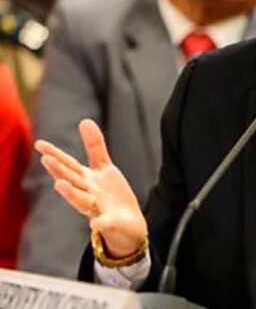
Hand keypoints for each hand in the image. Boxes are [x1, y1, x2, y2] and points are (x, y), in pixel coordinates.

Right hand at [35, 119, 147, 257]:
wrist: (127, 224)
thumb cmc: (110, 194)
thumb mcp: (103, 167)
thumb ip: (94, 146)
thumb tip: (84, 120)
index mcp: (85, 179)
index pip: (69, 165)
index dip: (56, 154)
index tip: (39, 145)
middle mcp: (87, 193)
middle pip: (71, 180)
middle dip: (59, 170)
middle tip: (46, 160)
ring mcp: (97, 209)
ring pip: (81, 201)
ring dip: (71, 194)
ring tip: (59, 185)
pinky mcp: (110, 223)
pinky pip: (104, 224)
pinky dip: (100, 223)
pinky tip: (96, 224)